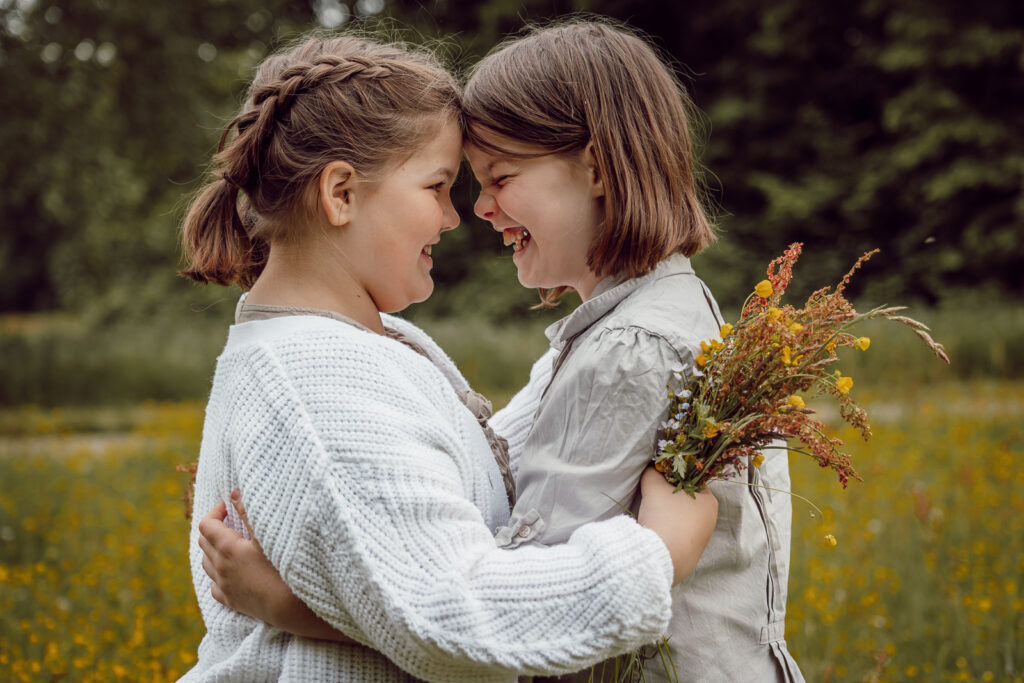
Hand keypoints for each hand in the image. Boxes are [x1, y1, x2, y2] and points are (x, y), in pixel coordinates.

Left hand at [198, 490, 353, 642]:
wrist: (289, 606)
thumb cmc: (281, 565)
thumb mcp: (265, 534)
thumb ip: (247, 512)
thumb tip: (234, 494)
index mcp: (226, 548)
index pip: (207, 525)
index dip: (215, 512)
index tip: (228, 507)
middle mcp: (219, 567)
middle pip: (203, 542)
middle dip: (214, 528)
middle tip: (231, 522)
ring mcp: (223, 586)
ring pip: (205, 564)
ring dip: (213, 550)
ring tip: (230, 543)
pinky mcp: (230, 601)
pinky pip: (214, 585)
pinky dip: (217, 574)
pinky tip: (229, 571)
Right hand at [637, 468, 717, 584]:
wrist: (662, 557)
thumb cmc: (664, 516)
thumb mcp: (653, 485)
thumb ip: (653, 472)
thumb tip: (653, 469)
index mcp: (709, 501)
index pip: (692, 481)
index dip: (674, 477)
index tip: (660, 478)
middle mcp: (711, 521)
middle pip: (687, 501)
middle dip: (671, 497)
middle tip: (654, 495)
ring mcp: (702, 540)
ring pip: (682, 519)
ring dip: (668, 515)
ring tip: (653, 515)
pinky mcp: (692, 555)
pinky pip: (679, 536)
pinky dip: (668, 532)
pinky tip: (657, 532)